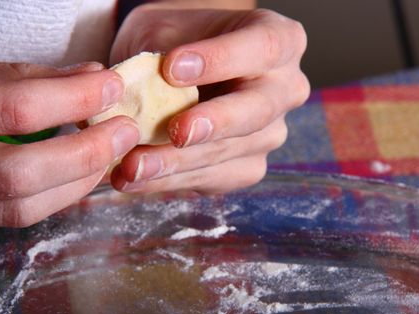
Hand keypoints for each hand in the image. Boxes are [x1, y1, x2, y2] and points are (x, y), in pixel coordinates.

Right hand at [0, 62, 139, 226]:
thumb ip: (36, 78)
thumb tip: (94, 75)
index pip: (18, 108)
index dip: (74, 97)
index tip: (111, 85)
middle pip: (22, 171)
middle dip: (86, 151)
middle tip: (125, 130)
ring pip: (24, 203)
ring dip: (81, 177)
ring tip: (111, 151)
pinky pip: (23, 214)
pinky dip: (65, 193)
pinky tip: (87, 172)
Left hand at [109, 5, 308, 193]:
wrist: (177, 70)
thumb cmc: (178, 41)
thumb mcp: (167, 28)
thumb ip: (162, 50)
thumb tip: (145, 88)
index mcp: (280, 40)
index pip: (262, 47)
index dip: (220, 59)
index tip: (172, 68)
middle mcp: (284, 90)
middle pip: (258, 110)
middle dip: (215, 123)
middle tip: (178, 131)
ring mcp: (270, 133)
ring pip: (230, 151)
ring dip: (178, 162)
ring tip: (133, 165)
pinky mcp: (248, 166)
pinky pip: (214, 177)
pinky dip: (171, 180)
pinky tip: (137, 178)